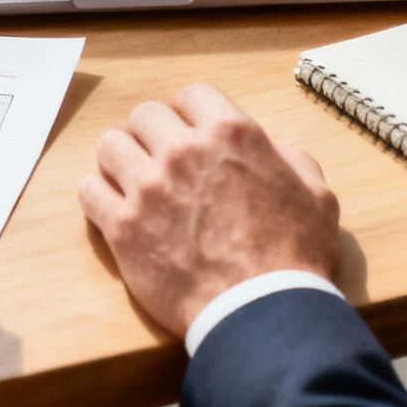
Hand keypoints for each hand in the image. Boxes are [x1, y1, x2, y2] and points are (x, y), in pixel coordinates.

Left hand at [79, 85, 339, 337]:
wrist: (263, 312)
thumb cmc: (295, 256)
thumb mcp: (316, 195)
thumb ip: (291, 161)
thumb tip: (273, 151)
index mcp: (230, 134)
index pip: (192, 94)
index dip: (191, 114)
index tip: (190, 134)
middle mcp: (183, 150)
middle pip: (144, 115)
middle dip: (152, 135)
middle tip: (161, 161)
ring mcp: (148, 187)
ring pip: (110, 146)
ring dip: (121, 161)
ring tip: (133, 184)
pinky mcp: (123, 226)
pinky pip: (89, 191)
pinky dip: (99, 197)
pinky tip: (115, 211)